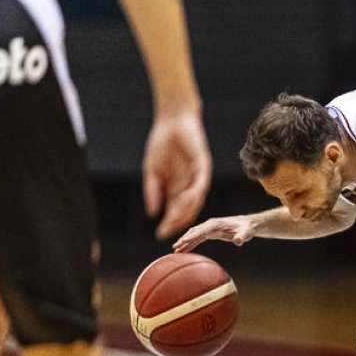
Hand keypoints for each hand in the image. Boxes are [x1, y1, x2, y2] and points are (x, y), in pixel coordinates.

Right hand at [143, 111, 212, 238]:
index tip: (160, 234)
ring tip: (174, 220)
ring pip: (195, 200)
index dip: (169, 223)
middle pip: (187, 209)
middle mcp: (189, 185)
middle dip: (177, 222)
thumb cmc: (161, 144)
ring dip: (185, 211)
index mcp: (177, 187)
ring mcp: (197, 176)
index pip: (176, 211)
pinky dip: (193, 194)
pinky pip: (200, 184)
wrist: (172, 121)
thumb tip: (152, 213)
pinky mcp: (203, 166)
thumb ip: (152, 191)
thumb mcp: (152, 170)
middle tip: (168, 232)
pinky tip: (183, 201)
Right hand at [172, 215, 256, 252]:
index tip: (184, 241)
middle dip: (185, 238)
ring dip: (185, 242)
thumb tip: (238, 241)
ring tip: (176, 251)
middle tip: (175, 248)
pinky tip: (184, 250)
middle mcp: (211, 224)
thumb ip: (243, 236)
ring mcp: (209, 228)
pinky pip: (197, 238)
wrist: (248, 224)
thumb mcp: (247, 232)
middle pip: (195, 231)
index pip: (203, 229)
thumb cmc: (247, 228)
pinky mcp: (210, 233)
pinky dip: (190, 244)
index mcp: (218, 224)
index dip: (194, 235)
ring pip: (194, 235)